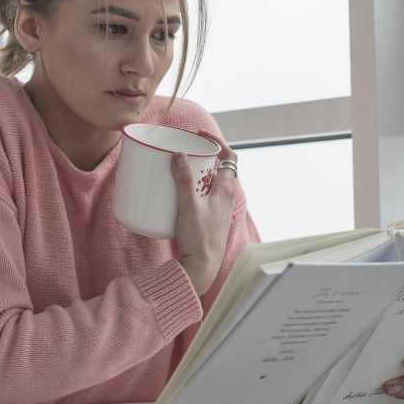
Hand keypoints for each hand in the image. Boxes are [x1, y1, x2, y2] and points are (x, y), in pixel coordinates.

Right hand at [171, 129, 237, 295]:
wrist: (202, 269)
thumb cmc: (199, 239)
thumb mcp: (188, 206)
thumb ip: (183, 180)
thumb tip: (179, 155)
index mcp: (225, 190)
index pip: (229, 157)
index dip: (217, 142)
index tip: (200, 135)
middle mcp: (225, 198)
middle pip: (217, 168)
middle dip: (201, 157)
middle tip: (182, 152)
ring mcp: (217, 209)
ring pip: (208, 183)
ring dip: (194, 174)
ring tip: (175, 171)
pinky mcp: (208, 220)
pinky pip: (201, 197)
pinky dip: (190, 191)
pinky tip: (174, 196)